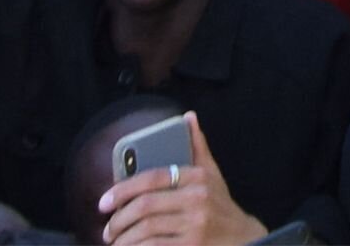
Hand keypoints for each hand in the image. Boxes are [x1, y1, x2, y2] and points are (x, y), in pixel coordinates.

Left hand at [95, 129, 265, 245]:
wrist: (245, 239)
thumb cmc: (222, 206)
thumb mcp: (213, 175)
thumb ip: (197, 146)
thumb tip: (188, 116)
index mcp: (198, 176)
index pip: (152, 178)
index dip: (122, 190)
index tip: (105, 201)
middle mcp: (198, 198)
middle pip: (145, 207)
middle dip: (119, 220)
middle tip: (108, 229)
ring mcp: (196, 224)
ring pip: (147, 230)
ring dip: (125, 239)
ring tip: (116, 243)